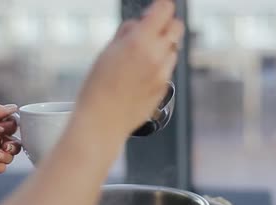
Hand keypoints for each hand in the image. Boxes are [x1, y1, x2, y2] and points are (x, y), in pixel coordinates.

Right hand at [74, 0, 183, 136]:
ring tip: (140, 58)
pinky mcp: (164, 89)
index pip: (165, 10)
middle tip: (151, 31)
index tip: (154, 10)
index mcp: (140, 42)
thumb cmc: (98, 88)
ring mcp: (163, 74)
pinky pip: (168, 70)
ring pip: (173, 50)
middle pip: (177, 27)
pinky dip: (159, 67)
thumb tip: (139, 25)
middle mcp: (156, 56)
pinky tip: (140, 76)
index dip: (160, 7)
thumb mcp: (107, 51)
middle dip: (166, 25)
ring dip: (162, 48)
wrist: (102, 121)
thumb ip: (127, 33)